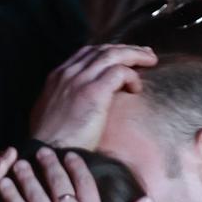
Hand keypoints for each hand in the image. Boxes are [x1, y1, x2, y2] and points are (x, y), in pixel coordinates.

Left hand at [0, 149, 150, 201]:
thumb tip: (147, 200)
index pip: (85, 182)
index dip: (76, 166)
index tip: (69, 155)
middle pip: (58, 181)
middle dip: (49, 164)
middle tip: (41, 152)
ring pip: (36, 192)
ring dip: (27, 174)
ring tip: (20, 163)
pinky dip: (11, 195)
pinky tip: (4, 184)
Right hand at [30, 43, 155, 148]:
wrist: (50, 153)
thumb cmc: (53, 143)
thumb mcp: (51, 113)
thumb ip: (64, 99)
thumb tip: (79, 101)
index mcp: (57, 76)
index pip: (87, 52)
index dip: (109, 51)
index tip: (125, 56)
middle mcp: (68, 73)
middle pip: (102, 49)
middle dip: (126, 49)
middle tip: (145, 53)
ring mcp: (80, 80)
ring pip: (113, 55)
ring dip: (135, 55)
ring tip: (150, 60)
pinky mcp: (93, 92)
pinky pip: (120, 72)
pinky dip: (131, 76)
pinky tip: (136, 88)